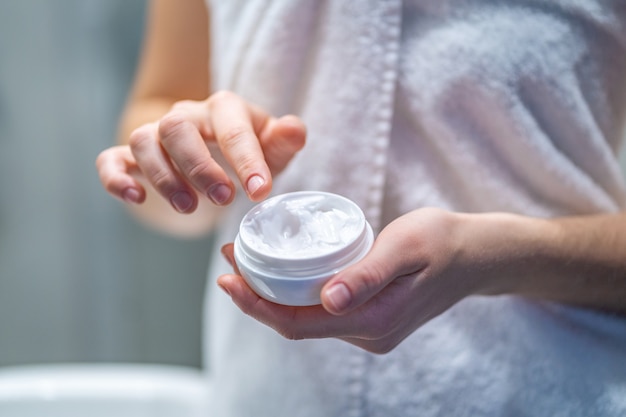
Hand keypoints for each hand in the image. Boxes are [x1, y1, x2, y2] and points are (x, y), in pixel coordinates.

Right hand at [96, 91, 305, 211]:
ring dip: (163, 177)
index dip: (247, 161)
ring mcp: (156, 134)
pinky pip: (111, 158)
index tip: (260, 192)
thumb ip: (283, 141)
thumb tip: (296, 130)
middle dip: (199, 166)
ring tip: (189, 207)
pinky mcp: (132, 156)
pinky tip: (136, 198)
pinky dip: (116, 177)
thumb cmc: (248, 152)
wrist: (213, 152)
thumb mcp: (272, 149)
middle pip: (177, 127)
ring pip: (144, 141)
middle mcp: (186, 116)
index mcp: (224, 109)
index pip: (232, 129)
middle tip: (223, 199)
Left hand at [218, 208, 489, 353]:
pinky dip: (296, 295)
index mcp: (373, 320)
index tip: (229, 277)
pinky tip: (285, 272)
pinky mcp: (371, 319)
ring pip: (308, 320)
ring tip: (249, 261)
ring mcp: (370, 331)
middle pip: (296, 325)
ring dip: (274, 295)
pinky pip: (323, 314)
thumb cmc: (442, 241)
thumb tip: (328, 300)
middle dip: (257, 297)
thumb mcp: (404, 248)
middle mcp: (368, 334)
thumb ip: (367, 275)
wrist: (476, 255)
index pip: (299, 324)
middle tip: (231, 259)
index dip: (257, 305)